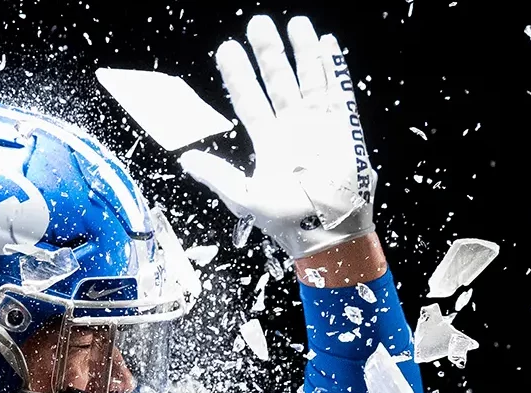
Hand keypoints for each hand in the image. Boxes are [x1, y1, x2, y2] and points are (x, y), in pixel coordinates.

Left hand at [181, 15, 376, 258]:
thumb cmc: (287, 220)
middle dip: (269, 53)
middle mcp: (293, 129)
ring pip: (308, 78)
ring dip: (302, 51)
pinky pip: (339, 90)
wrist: (325, 232)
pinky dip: (334, 67)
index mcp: (269, 143)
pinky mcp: (343, 128)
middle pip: (278, 81)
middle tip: (257, 24)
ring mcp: (318, 126)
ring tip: (295, 23)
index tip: (227, 50)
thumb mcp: (244, 197)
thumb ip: (217, 175)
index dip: (239, 76)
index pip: (249, 101)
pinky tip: (327, 43)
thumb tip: (186, 160)